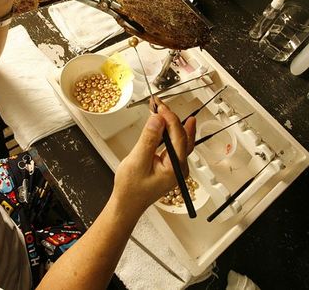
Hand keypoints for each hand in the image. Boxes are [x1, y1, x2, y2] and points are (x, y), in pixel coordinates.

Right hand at [112, 99, 195, 214]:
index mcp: (176, 167)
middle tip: (160, 103)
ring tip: (162, 108)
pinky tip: (162, 123)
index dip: (170, 118)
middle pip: (182, 136)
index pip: (178, 136)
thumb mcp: (137, 161)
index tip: (160, 106)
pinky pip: (172, 144)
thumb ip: (148, 139)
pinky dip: (166, 131)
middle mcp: (180, 167)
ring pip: (179, 139)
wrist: (126, 205)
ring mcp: (175, 166)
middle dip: (172, 117)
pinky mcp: (168, 165)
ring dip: (170, 123)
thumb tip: (157, 120)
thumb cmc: (131, 189)